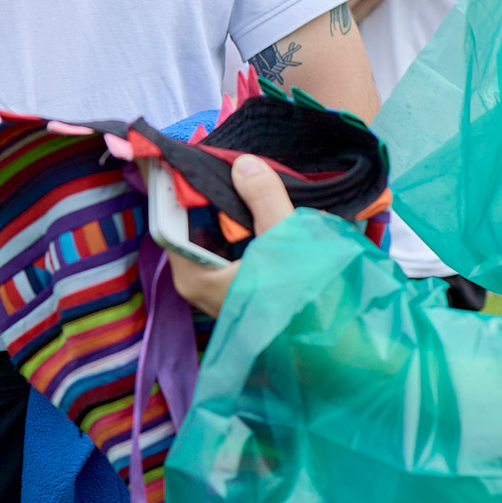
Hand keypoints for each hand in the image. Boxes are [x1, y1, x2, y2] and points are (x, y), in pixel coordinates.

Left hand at [168, 155, 294, 316]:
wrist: (331, 344)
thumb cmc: (298, 300)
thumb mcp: (283, 242)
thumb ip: (263, 199)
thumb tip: (244, 164)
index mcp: (194, 275)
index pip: (170, 220)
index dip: (183, 188)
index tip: (198, 159)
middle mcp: (198, 283)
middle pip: (195, 224)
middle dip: (219, 196)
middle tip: (240, 169)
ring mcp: (218, 287)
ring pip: (218, 235)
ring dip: (239, 212)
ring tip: (260, 187)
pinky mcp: (239, 288)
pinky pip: (235, 249)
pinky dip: (251, 230)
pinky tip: (274, 215)